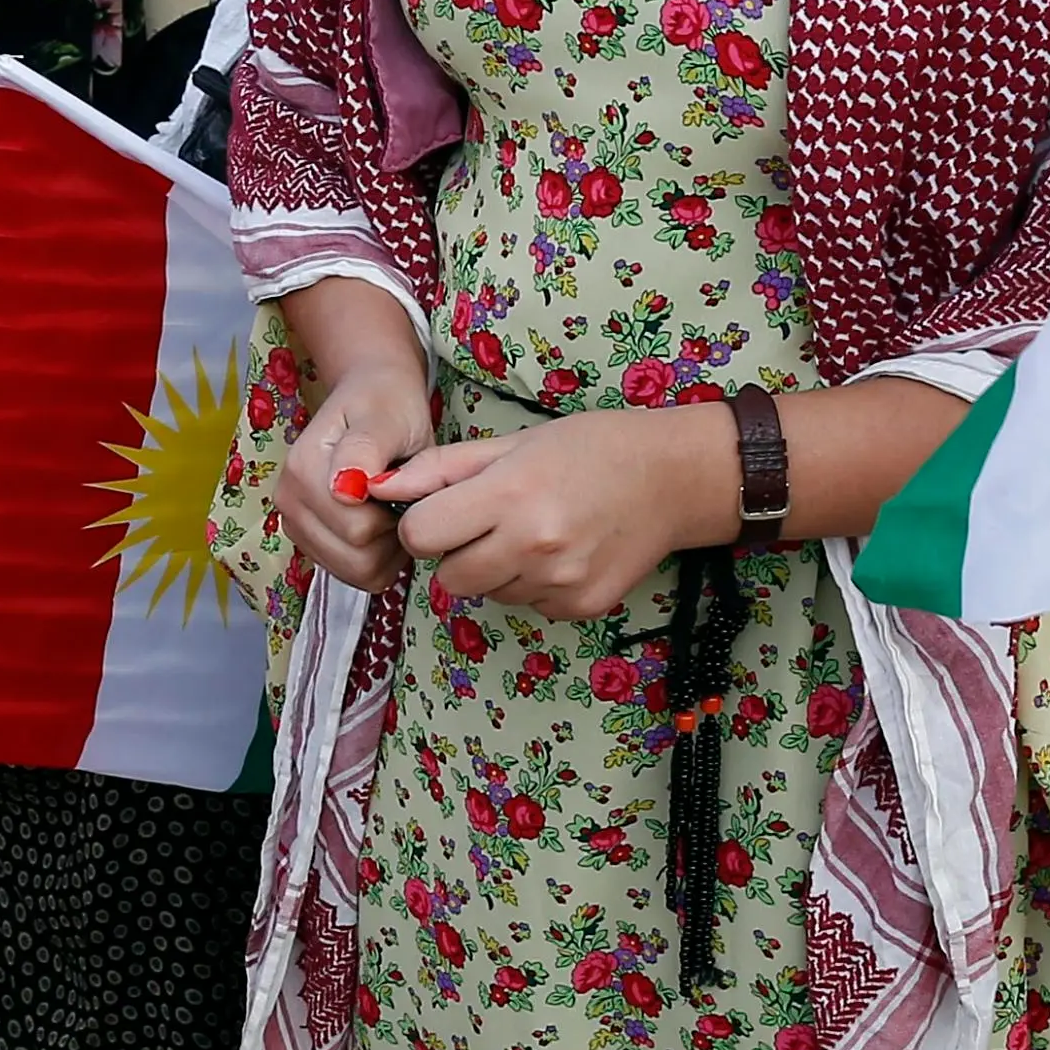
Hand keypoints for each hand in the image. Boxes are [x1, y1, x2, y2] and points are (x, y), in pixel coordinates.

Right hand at [284, 357, 432, 592]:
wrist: (372, 397)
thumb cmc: (386, 404)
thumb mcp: (385, 416)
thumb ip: (366, 448)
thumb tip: (344, 490)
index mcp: (302, 470)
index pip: (358, 531)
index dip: (396, 517)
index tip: (404, 484)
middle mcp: (288, 501)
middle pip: (356, 560)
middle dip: (392, 538)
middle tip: (403, 498)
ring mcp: (295, 524)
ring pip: (356, 573)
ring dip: (386, 550)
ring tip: (394, 508)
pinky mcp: (309, 540)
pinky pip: (353, 574)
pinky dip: (377, 557)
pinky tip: (383, 524)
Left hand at [383, 408, 721, 621]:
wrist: (672, 478)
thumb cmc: (589, 448)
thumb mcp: (512, 442)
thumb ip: (440, 469)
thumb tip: (377, 488)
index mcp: (509, 494)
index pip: (421, 536)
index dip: (423, 525)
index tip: (444, 512)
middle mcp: (533, 544)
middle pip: (448, 577)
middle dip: (455, 553)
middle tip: (489, 523)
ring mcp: (560, 581)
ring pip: (487, 594)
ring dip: (495, 570)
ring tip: (533, 532)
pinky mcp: (581, 606)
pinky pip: (527, 605)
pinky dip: (531, 584)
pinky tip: (561, 552)